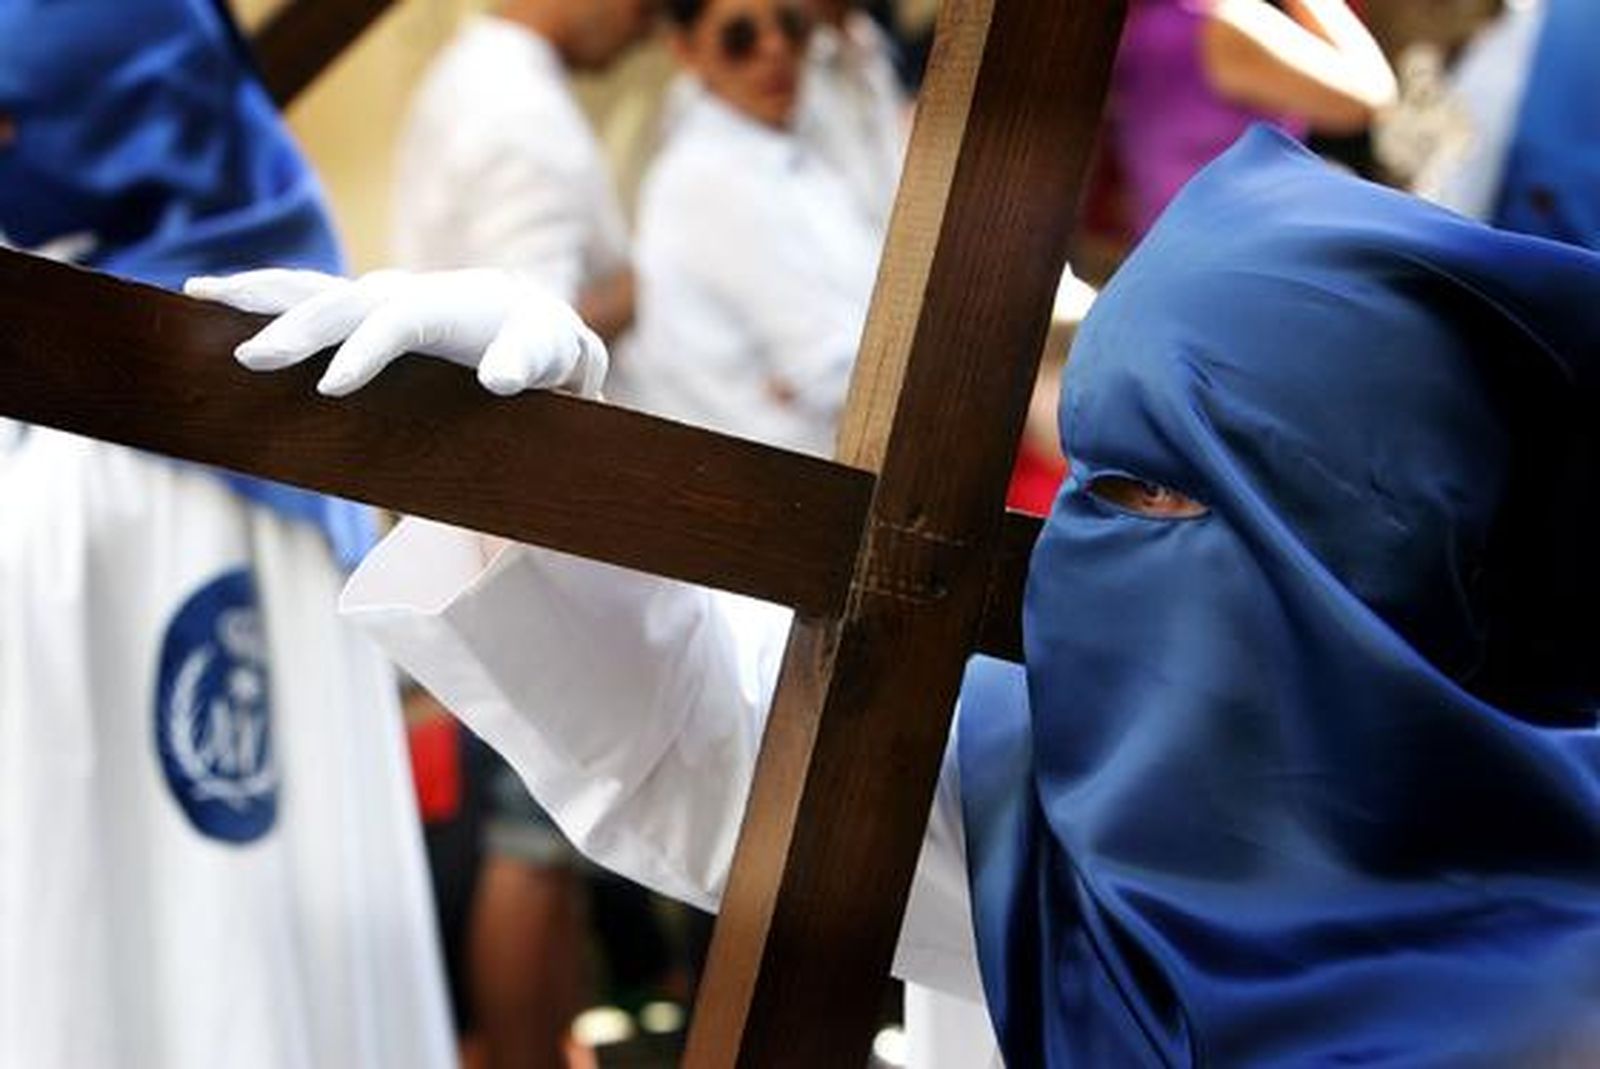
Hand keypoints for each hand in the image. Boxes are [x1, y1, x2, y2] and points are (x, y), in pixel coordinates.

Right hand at [184, 268, 607, 397]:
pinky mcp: (361, 311)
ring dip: (257, 294)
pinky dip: (261, 298)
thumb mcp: (547, 354)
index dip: (366, 354)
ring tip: (198, 296)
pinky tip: (209, 303)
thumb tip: (500, 378)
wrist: (528, 315)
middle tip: (250, 359)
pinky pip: (305, 300)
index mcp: (445, 307)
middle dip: (296, 330)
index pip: (398, 326)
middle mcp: (403, 294)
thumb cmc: (541, 343)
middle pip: (341, 304)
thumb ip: (528, 363)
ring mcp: (377, 299)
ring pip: (311, 291)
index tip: (332, 387)